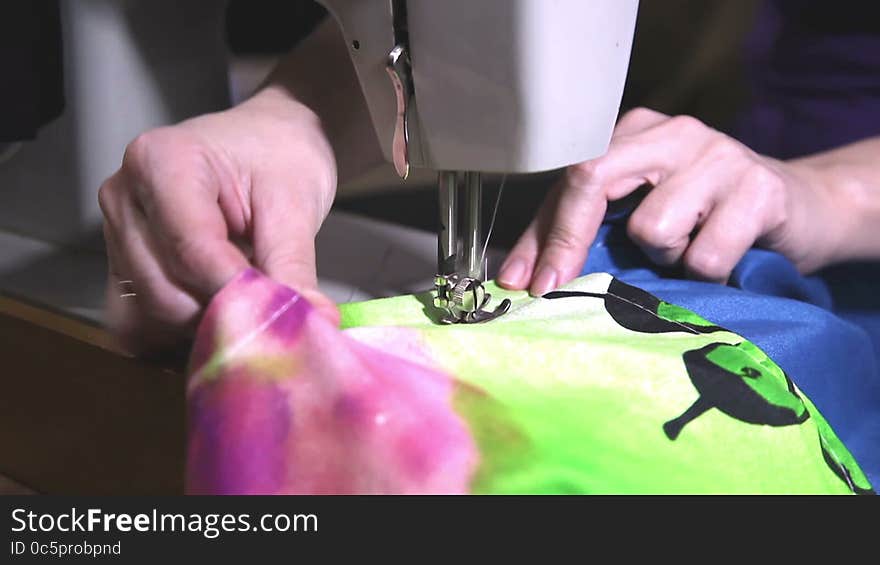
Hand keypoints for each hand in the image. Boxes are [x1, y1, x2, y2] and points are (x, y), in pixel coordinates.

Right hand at [98, 87, 338, 353]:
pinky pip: (136, 320)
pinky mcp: (120, 263)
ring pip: (151, 311)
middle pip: (165, 289)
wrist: (269, 141)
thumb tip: (310, 319)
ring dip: (204, 322)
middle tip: (270, 307)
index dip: (237, 292)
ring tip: (247, 294)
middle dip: (222, 310)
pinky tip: (217, 307)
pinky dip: (179, 329)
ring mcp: (116, 232)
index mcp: (162, 160)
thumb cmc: (278, 156)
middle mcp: (126, 196)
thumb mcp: (296, 204)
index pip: (193, 249)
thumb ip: (293, 266)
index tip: (277, 316)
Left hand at [498, 107, 842, 294]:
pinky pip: (704, 255)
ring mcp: (718, 154)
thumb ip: (590, 233)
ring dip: (663, 259)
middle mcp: (672, 132)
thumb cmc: (710, 219)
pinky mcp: (760, 188)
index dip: (540, 234)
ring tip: (688, 253)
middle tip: (555, 290)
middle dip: (567, 242)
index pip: (570, 178)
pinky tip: (724, 262)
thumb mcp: (643, 216)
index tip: (518, 282)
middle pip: (592, 178)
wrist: (806, 210)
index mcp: (635, 132)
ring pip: (651, 227)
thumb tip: (523, 278)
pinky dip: (706, 274)